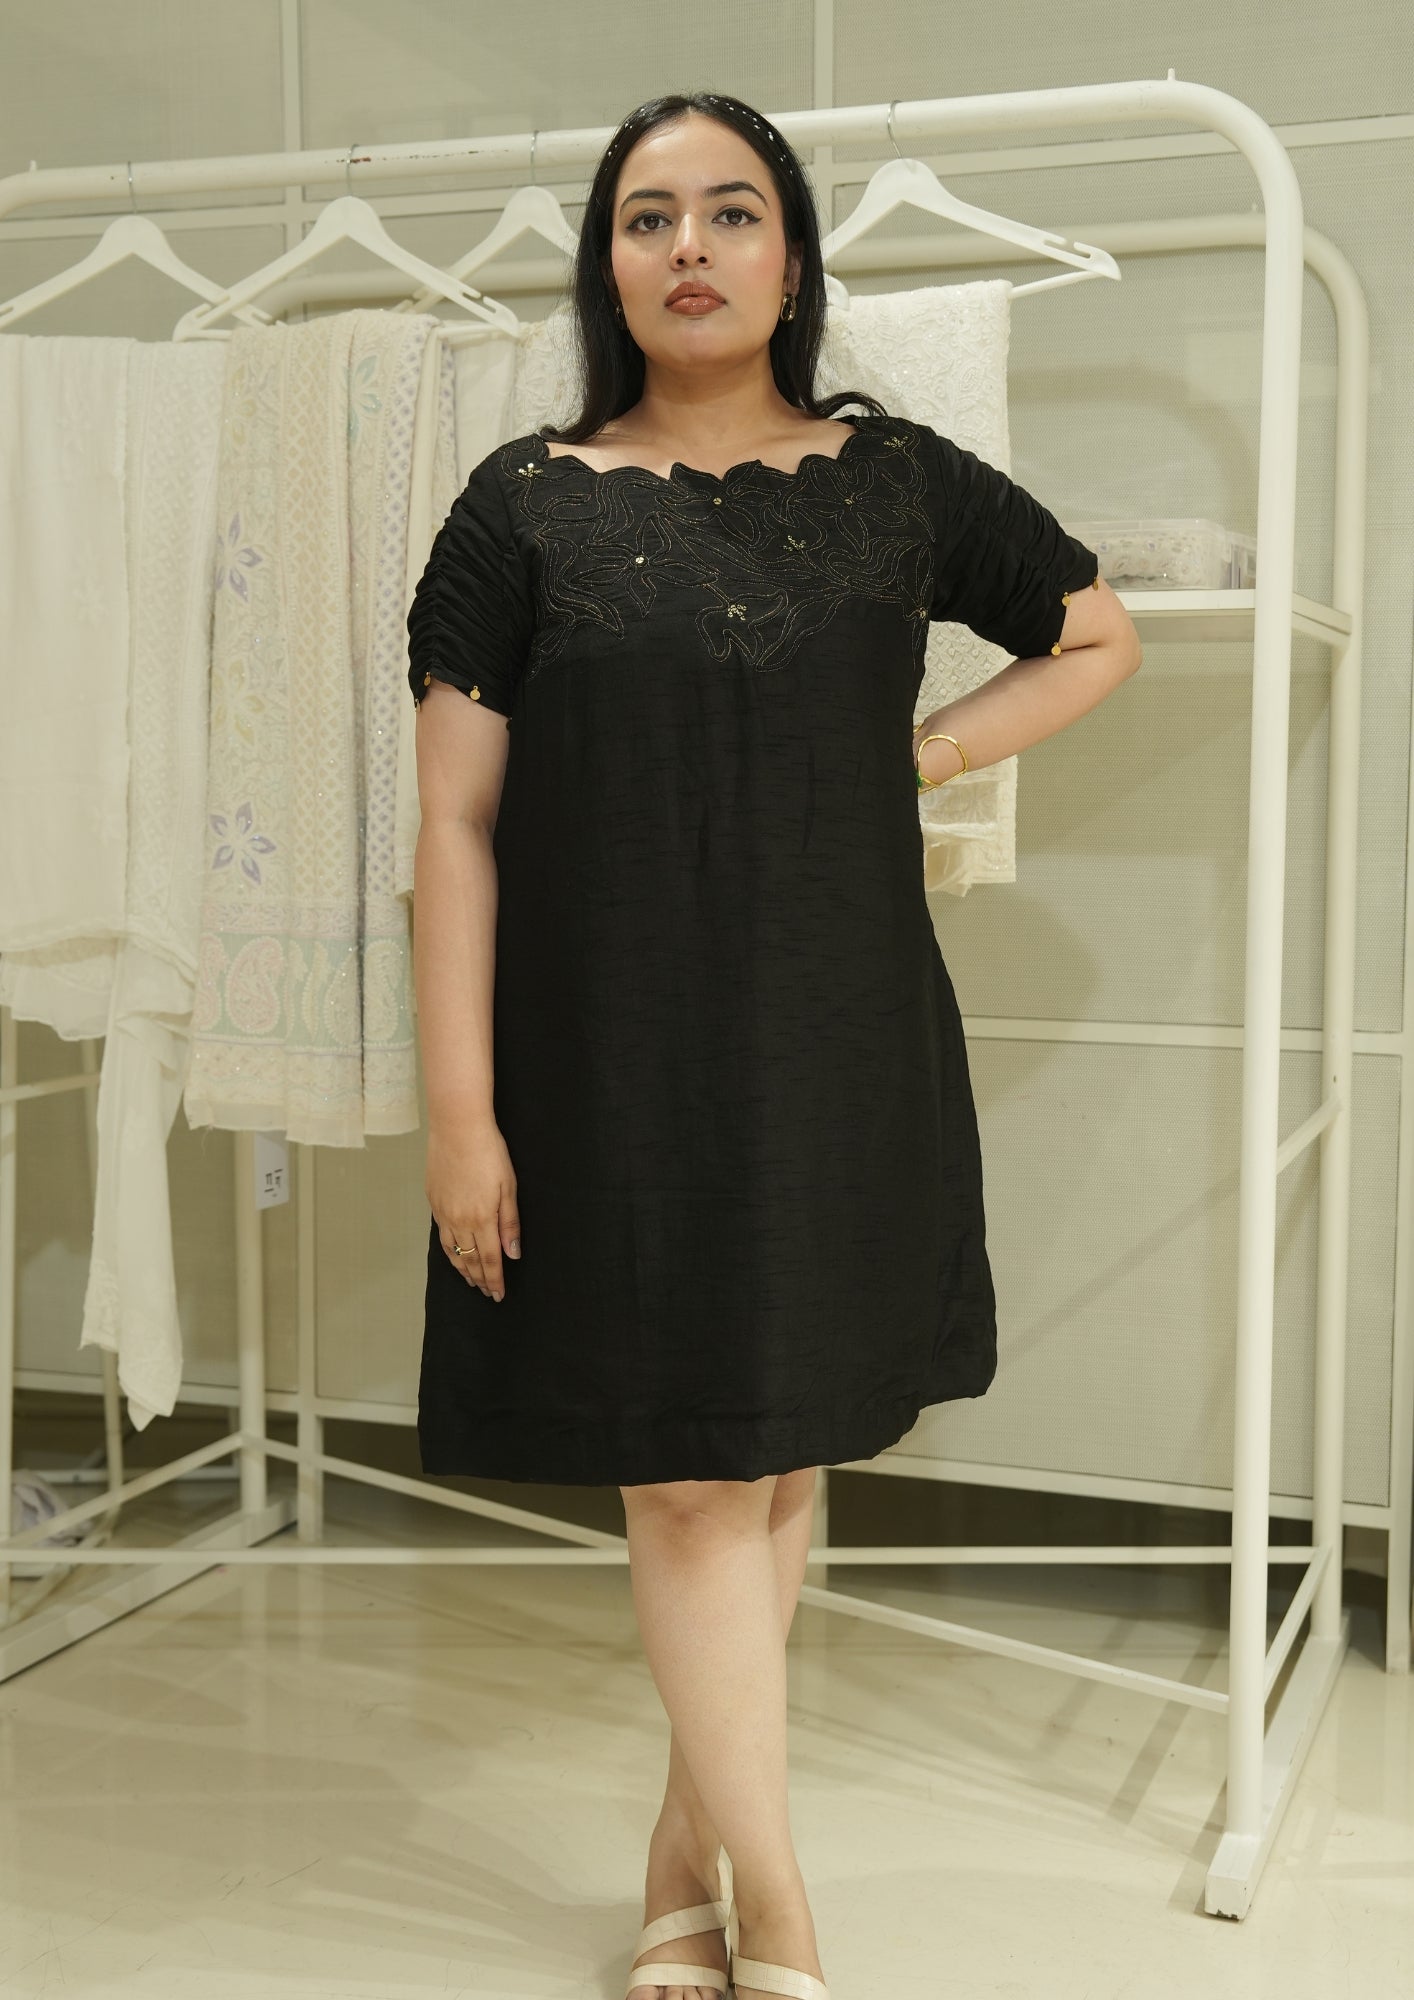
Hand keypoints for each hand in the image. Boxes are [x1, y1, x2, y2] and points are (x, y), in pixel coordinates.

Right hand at [426, 1121, 521, 1300]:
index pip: (489, 1260)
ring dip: (462, 1268)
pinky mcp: (434, 1201)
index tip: (498, 1294)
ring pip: (452, 1250)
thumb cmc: (489, 1152)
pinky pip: (441, 1234)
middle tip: (486, 1293)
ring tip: (470, 1280)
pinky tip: (454, 1252)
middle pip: (469, 1259)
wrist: (457, 1128)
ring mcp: (443, 1211)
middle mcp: (459, 1220)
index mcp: (481, 1218)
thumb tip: (512, 1254)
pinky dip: (449, 1249)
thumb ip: (510, 1223)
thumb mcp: (509, 1187)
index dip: (494, 1280)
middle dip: (479, 1279)